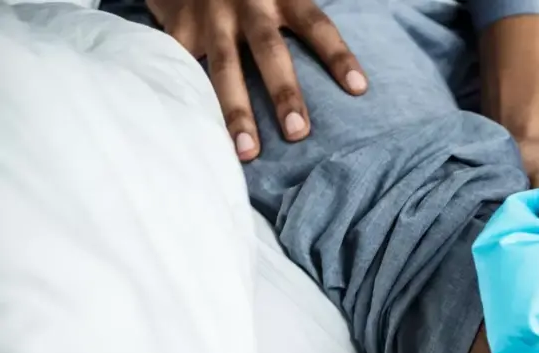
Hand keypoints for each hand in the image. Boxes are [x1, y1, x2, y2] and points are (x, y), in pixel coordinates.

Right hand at [148, 0, 367, 160]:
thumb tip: (353, 77)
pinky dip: (189, 101)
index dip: (337, 56)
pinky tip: (202, 136)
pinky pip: (183, 67)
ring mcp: (211, 15)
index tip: (358, 88)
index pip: (316, 26)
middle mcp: (248, 2)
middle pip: (270, 51)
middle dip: (283, 93)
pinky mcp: (180, 26)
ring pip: (225, 68)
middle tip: (298, 133)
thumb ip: (303, 23)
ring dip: (237, 112)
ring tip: (248, 152)